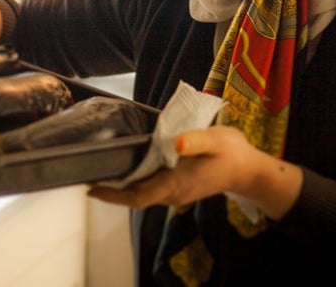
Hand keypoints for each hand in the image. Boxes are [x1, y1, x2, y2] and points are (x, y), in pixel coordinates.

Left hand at [87, 125, 301, 218]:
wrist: (249, 169)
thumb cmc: (232, 153)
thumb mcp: (217, 140)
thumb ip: (195, 140)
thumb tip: (173, 142)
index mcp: (177, 183)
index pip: (138, 197)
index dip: (113, 194)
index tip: (92, 188)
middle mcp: (172, 192)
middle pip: (134, 196)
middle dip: (110, 188)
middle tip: (86, 172)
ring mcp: (174, 191)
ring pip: (140, 192)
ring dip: (121, 184)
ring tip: (100, 166)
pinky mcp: (177, 186)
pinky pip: (149, 187)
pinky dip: (133, 179)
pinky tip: (125, 164)